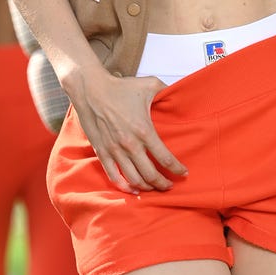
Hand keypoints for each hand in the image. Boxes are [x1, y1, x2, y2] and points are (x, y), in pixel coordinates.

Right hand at [73, 70, 187, 193]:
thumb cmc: (121, 87)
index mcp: (144, 131)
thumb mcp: (150, 84)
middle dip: (163, 183)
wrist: (91, 90)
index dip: (177, 169)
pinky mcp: (102, 152)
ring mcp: (115, 151)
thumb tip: (180, 94)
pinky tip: (133, 189)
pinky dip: (125, 187)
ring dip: (147, 187)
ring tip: (155, 187)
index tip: (184, 172)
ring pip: (134, 179)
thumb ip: (167, 91)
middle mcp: (130, 145)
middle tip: (170, 185)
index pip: (165, 158)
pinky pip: (114, 177)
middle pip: (150, 175)